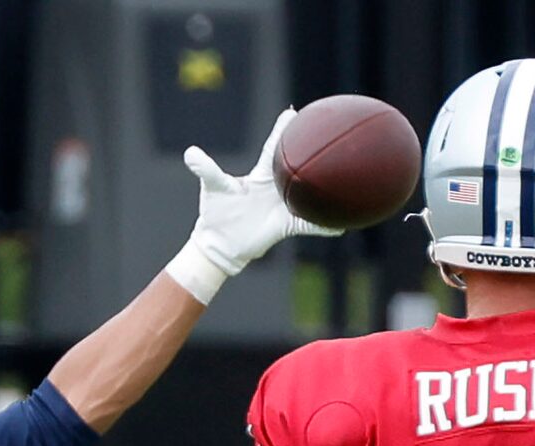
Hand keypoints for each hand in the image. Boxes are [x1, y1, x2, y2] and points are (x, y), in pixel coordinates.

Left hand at [168, 108, 340, 302]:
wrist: (221, 243)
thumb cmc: (216, 212)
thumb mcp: (213, 188)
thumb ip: (207, 170)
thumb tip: (190, 154)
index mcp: (261, 174)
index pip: (274, 147)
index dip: (283, 130)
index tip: (293, 113)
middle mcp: (276, 187)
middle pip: (298, 166)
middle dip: (310, 152)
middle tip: (327, 133)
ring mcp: (283, 206)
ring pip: (308, 195)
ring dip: (323, 190)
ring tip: (343, 180)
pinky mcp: (286, 225)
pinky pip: (308, 226)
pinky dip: (323, 226)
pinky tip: (340, 226)